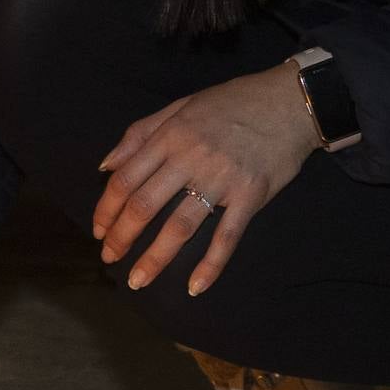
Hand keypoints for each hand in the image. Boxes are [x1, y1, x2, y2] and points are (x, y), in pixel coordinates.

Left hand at [93, 64, 319, 296]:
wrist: (291, 102)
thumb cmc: (233, 102)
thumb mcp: (180, 106)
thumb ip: (140, 133)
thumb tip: (105, 165)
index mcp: (170, 136)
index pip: (126, 179)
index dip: (106, 209)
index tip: (98, 232)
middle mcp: (190, 158)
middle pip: (145, 205)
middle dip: (122, 237)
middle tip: (110, 260)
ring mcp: (221, 179)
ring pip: (180, 226)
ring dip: (155, 258)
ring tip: (138, 280)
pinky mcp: (250, 196)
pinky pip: (227, 236)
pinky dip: (211, 264)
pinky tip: (195, 286)